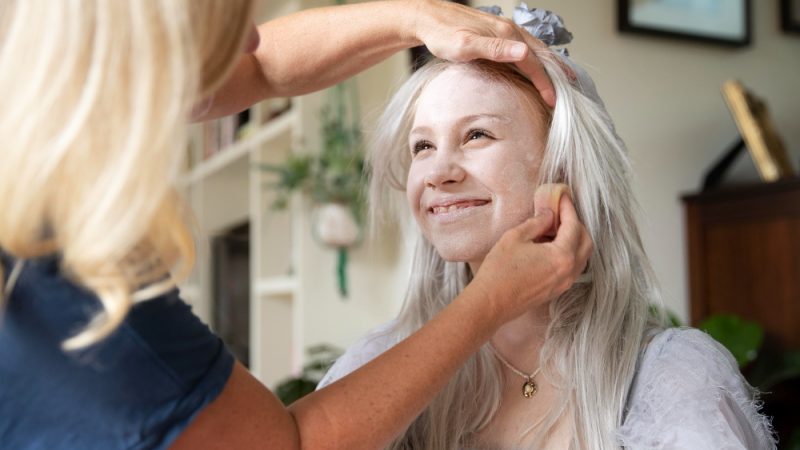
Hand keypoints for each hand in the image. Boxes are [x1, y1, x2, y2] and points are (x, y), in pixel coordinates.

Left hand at [409, 0, 556, 106]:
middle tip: (567, 93)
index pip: (534, 63)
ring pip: (534, 49)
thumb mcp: (466, 45)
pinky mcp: (497, 33)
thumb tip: (524, 52)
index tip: (553, 101)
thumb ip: (495, 49)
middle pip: (540, 55)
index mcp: (507, 35)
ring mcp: (504, 30)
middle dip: (555, 74)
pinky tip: (533, 64)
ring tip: (560, 79)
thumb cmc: (443, 35)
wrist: (428, 18)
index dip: (545, 83)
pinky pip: (523, 47)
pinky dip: (534, 58)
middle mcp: (510, 31)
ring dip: (548, 65)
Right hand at [468, 186, 592, 324]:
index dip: (568, 208)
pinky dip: (568, 253)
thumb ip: (537, 223)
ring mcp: (565, 283)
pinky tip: (550, 246)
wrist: (491, 303)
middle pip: (586, 241)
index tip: (562, 197)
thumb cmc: (500, 270)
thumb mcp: (515, 237)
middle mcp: (569, 271)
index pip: (573, 226)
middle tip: (561, 212)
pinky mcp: (557, 290)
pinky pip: (572, 267)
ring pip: (582, 256)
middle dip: (576, 224)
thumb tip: (549, 214)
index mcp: (562, 256)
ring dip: (574, 239)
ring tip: (555, 228)